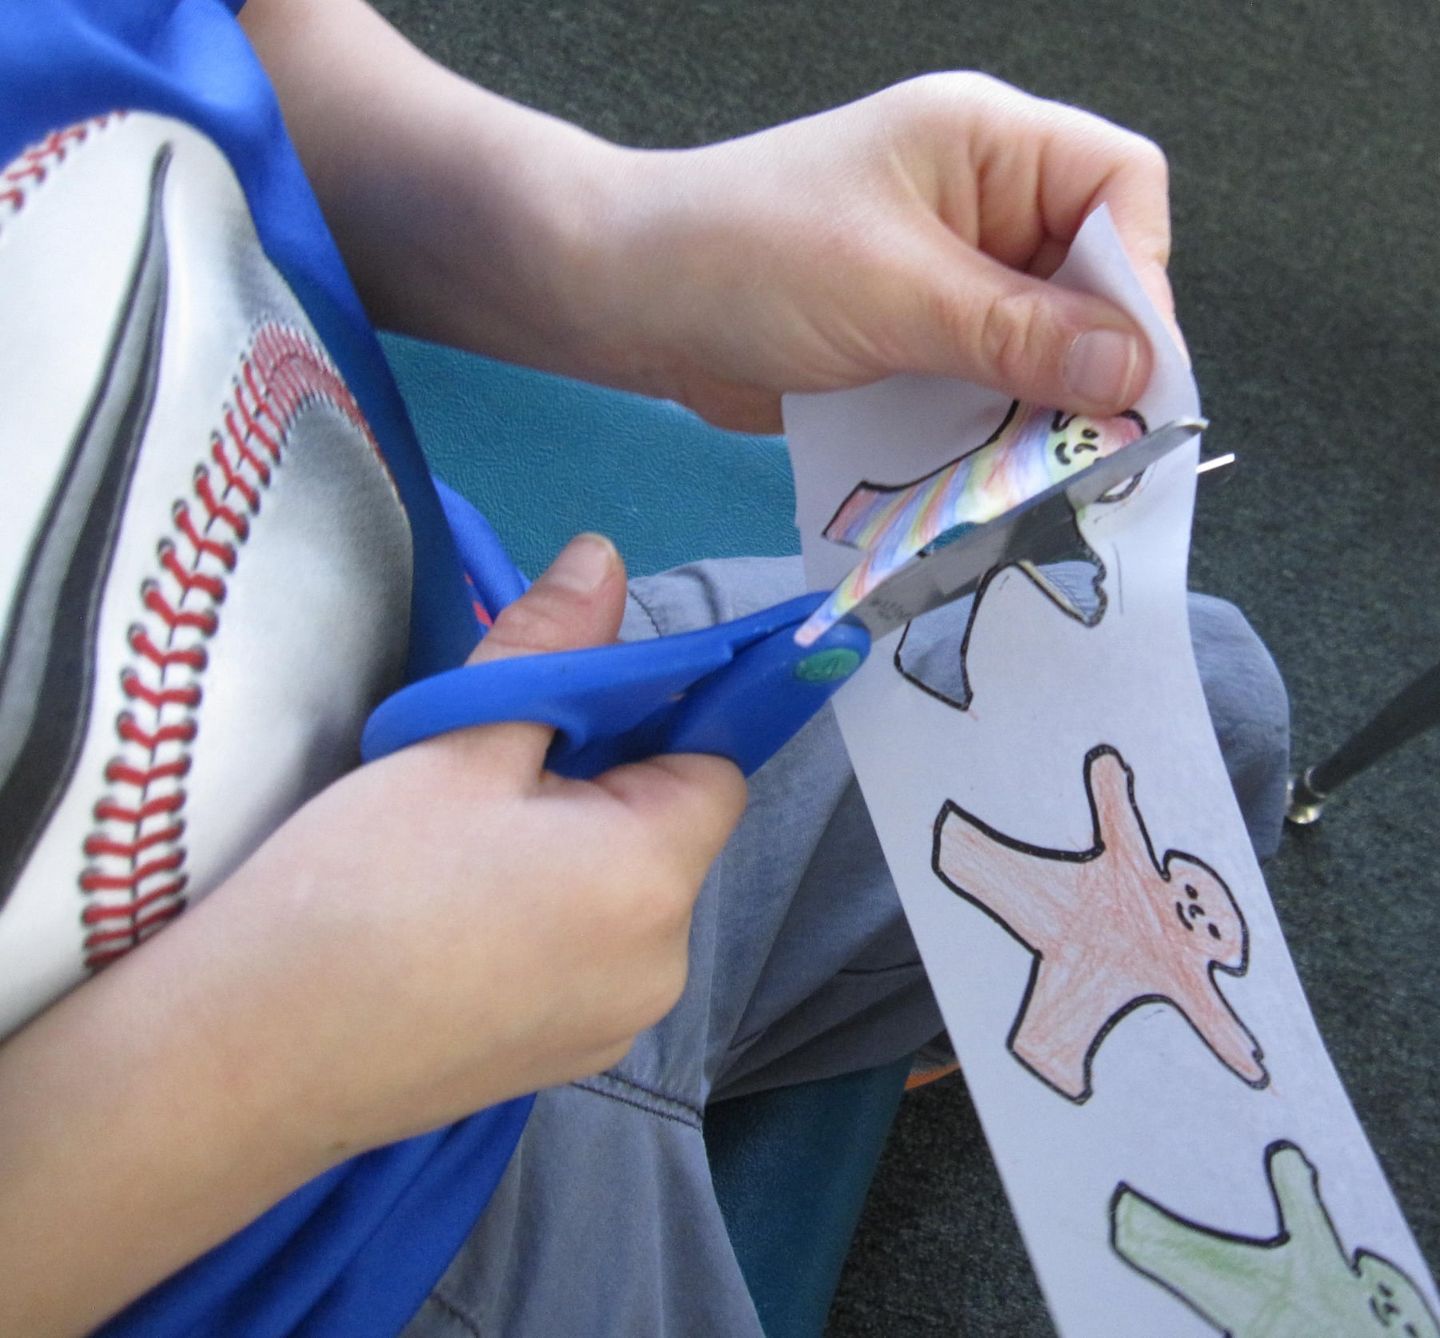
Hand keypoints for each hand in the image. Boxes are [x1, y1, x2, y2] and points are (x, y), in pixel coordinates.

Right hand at [0, 535, 744, 1331]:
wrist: (245, 1060)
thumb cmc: (357, 883)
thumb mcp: (457, 740)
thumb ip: (551, 644)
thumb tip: (606, 554)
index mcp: (653, 877)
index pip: (713, 768)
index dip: (655, 724)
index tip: (572, 714)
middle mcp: (664, 965)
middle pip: (669, 836)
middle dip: (604, 791)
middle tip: (491, 783)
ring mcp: (616, 1027)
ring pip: (625, 899)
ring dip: (575, 859)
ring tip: (461, 861)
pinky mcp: (568, 1064)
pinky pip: (588, 961)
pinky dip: (549, 927)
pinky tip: (457, 928)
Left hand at [588, 74, 1175, 430]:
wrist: (625, 301)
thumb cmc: (745, 257)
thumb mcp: (894, 292)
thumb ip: (1016, 333)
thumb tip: (1135, 373)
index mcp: (986, 144)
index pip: (1121, 187)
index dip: (1140, 277)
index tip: (1129, 373)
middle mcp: (979, 204)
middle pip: (1088, 278)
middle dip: (1092, 362)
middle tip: (1092, 446)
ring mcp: (942, 278)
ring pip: (1036, 345)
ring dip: (1037, 410)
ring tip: (1039, 475)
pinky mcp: (908, 342)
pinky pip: (977, 386)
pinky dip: (985, 432)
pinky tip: (985, 476)